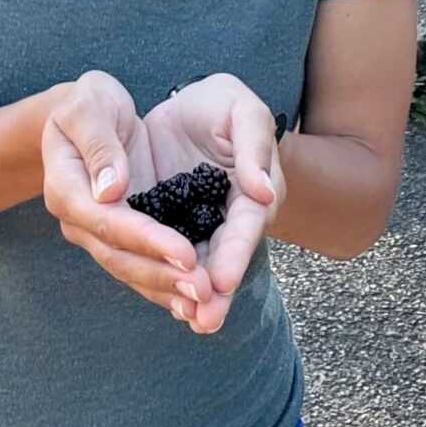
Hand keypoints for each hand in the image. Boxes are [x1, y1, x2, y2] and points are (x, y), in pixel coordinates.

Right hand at [41, 70, 205, 320]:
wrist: (89, 115)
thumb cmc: (90, 102)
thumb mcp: (90, 105)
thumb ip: (100, 144)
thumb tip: (111, 191)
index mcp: (66, 185)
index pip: (107, 220)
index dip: (147, 239)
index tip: (187, 252)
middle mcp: (78, 218)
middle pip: (120, 256)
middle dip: (164, 275)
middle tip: (206, 289)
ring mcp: (97, 233)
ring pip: (131, 271)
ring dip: (169, 291)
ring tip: (207, 305)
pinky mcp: (119, 238)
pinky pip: (141, 269)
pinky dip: (167, 288)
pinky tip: (196, 305)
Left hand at [138, 74, 284, 335]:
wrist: (186, 109)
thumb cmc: (222, 107)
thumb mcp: (242, 111)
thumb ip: (254, 146)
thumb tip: (263, 191)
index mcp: (251, 193)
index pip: (244, 227)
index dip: (234, 254)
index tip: (221, 281)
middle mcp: (227, 220)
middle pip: (222, 259)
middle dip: (214, 291)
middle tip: (205, 319)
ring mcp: (195, 228)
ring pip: (194, 266)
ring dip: (188, 295)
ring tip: (186, 319)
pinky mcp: (164, 229)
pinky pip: (163, 258)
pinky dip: (162, 279)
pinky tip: (163, 302)